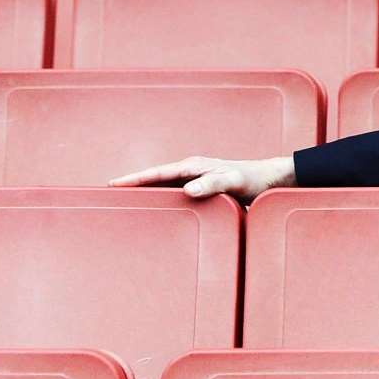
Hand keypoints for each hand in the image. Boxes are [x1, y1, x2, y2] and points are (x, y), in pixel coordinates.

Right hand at [108, 155, 295, 202]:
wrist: (270, 179)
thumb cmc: (253, 179)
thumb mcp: (235, 181)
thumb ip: (213, 184)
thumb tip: (188, 190)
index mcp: (193, 166)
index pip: (156, 173)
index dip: (134, 179)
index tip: (112, 184)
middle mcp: (191, 171)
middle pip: (154, 179)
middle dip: (131, 186)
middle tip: (107, 196)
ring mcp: (195, 180)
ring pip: (163, 187)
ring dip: (145, 194)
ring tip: (123, 206)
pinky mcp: (202, 189)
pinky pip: (175, 195)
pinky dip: (162, 201)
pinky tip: (156, 212)